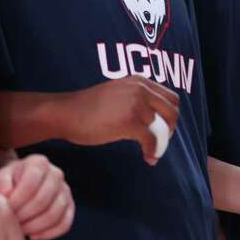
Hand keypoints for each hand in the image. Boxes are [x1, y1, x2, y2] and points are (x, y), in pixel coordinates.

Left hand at [0, 153, 73, 239]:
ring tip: (21, 230)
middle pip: (43, 201)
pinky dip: (48, 234)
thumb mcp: (2, 176)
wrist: (24, 180)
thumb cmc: (12, 179)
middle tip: (12, 223)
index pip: (30, 185)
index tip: (6, 211)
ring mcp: (65, 191)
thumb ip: (2, 182)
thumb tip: (7, 194)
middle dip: (25, 216)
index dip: (17, 201)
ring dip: (35, 227)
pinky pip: (64, 224)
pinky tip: (33, 235)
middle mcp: (56, 174)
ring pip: (54, 215)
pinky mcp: (70, 206)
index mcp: (39, 163)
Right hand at [61, 77, 179, 163]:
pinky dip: (153, 152)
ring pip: (163, 128)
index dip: (170, 114)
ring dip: (161, 143)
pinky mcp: (130, 121)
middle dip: (170, 129)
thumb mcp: (117, 93)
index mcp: (139, 81)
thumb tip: (154, 117)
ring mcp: (136, 104)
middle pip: (172, 111)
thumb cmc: (88, 108)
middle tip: (160, 141)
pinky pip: (152, 141)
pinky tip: (148, 158)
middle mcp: (140, 89)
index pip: (171, 97)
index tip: (162, 127)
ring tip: (151, 152)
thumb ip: (136, 99)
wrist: (67, 113)